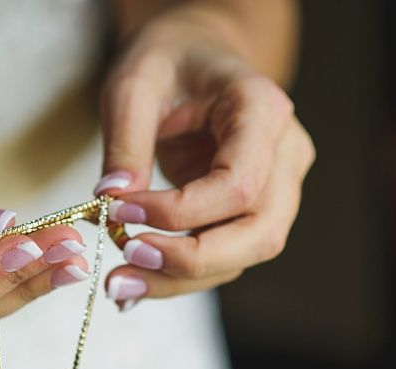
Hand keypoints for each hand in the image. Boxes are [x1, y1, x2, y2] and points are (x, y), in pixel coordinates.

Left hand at [94, 12, 315, 310]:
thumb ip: (124, 141)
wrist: (193, 59)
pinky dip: (178, 275)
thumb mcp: (133, 85)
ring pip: (244, 256)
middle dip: (190, 261)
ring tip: (119, 283)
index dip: (181, 211)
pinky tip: (134, 281)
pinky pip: (223, 255)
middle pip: (260, 234)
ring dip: (179, 279)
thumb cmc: (167, 63)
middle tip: (125, 265)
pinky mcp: (252, 211)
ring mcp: (276, 187)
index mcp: (263, 111)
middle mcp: (284, 154)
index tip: (120, 211)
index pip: (238, 183)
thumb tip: (110, 199)